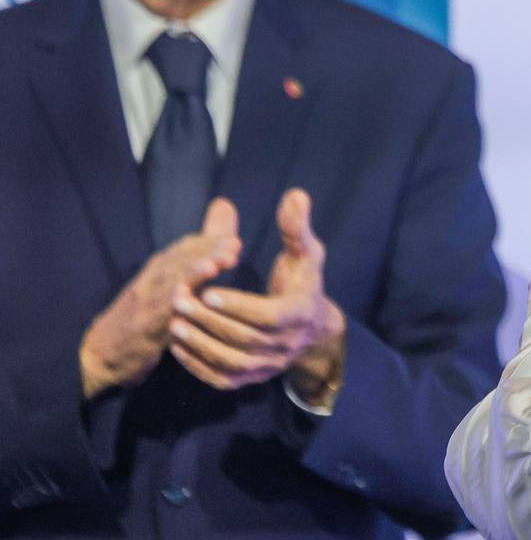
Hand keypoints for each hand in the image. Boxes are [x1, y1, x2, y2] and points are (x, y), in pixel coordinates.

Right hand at [79, 199, 241, 399]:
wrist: (105, 350)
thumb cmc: (150, 309)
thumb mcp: (178, 277)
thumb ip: (204, 246)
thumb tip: (225, 204)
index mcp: (162, 268)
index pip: (185, 248)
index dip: (210, 242)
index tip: (234, 240)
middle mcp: (152, 280)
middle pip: (178, 261)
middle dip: (206, 252)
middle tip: (233, 248)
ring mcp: (144, 304)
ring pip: (167, 284)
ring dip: (191, 274)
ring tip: (213, 266)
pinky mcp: (141, 328)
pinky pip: (156, 316)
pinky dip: (170, 306)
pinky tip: (185, 300)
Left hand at [168, 189, 345, 403]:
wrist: (311, 328)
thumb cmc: (302, 282)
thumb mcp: (306, 253)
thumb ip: (296, 227)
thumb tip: (295, 195)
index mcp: (300, 313)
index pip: (268, 316)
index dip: (237, 305)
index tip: (208, 290)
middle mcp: (286, 345)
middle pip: (244, 339)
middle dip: (209, 321)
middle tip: (179, 300)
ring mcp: (269, 365)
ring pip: (231, 362)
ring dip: (200, 344)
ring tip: (174, 322)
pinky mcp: (252, 379)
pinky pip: (223, 379)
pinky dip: (198, 365)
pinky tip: (177, 346)